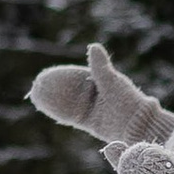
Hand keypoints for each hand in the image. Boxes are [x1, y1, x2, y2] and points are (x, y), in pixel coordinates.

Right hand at [29, 44, 173, 147]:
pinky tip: (47, 109)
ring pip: (68, 103)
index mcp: (101, 82)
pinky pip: (71, 116)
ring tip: (37, 96)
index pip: (77, 76)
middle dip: (54, 88)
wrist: (136, 126)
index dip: (62, 74)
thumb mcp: (112, 82)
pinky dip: (60, 112)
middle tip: (38, 85)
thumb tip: (93, 46)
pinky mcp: (90, 122)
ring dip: (54, 100)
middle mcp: (95, 95)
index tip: (48, 73)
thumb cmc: (127, 101)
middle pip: (70, 90)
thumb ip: (100, 66)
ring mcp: (92, 109)